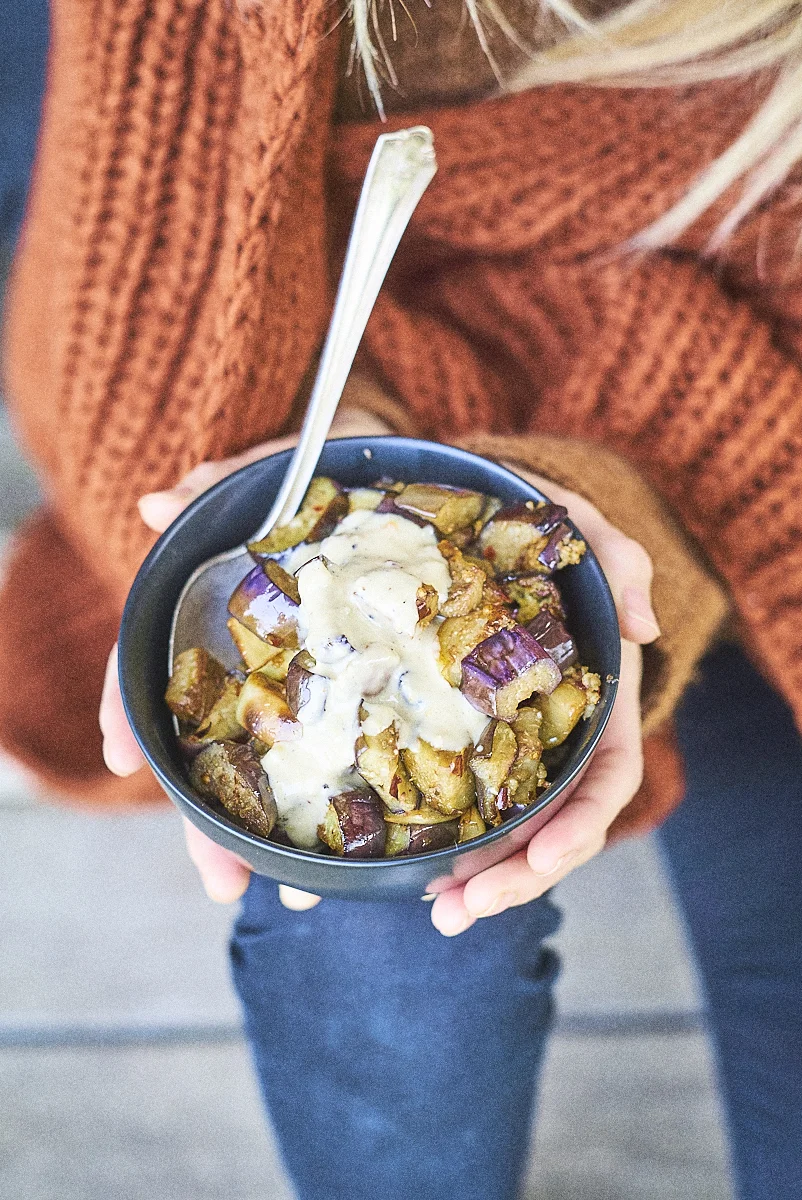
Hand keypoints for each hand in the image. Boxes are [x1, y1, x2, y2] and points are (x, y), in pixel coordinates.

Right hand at [99, 407, 390, 907]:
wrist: (400, 464)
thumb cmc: (328, 462)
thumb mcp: (280, 467)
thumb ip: (225, 484)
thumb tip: (158, 506)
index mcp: (216, 608)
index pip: (152, 659)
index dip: (131, 708)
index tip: (121, 757)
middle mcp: (253, 656)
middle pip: (213, 746)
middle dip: (209, 819)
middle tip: (222, 882)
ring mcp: (306, 677)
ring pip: (278, 768)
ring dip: (278, 835)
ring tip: (297, 894)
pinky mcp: (367, 686)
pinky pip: (352, 751)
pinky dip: (349, 804)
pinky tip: (361, 852)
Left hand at [430, 470, 657, 935]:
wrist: (475, 525)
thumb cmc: (541, 535)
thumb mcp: (586, 533)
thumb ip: (622, 563)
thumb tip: (644, 627)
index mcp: (595, 704)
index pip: (605, 779)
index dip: (581, 825)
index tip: (547, 855)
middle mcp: (551, 739)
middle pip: (548, 826)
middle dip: (515, 876)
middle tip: (461, 909)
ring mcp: (501, 745)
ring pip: (499, 828)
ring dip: (472, 876)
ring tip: (436, 910)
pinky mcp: (450, 738)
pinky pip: (448, 798)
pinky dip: (429, 837)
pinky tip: (395, 866)